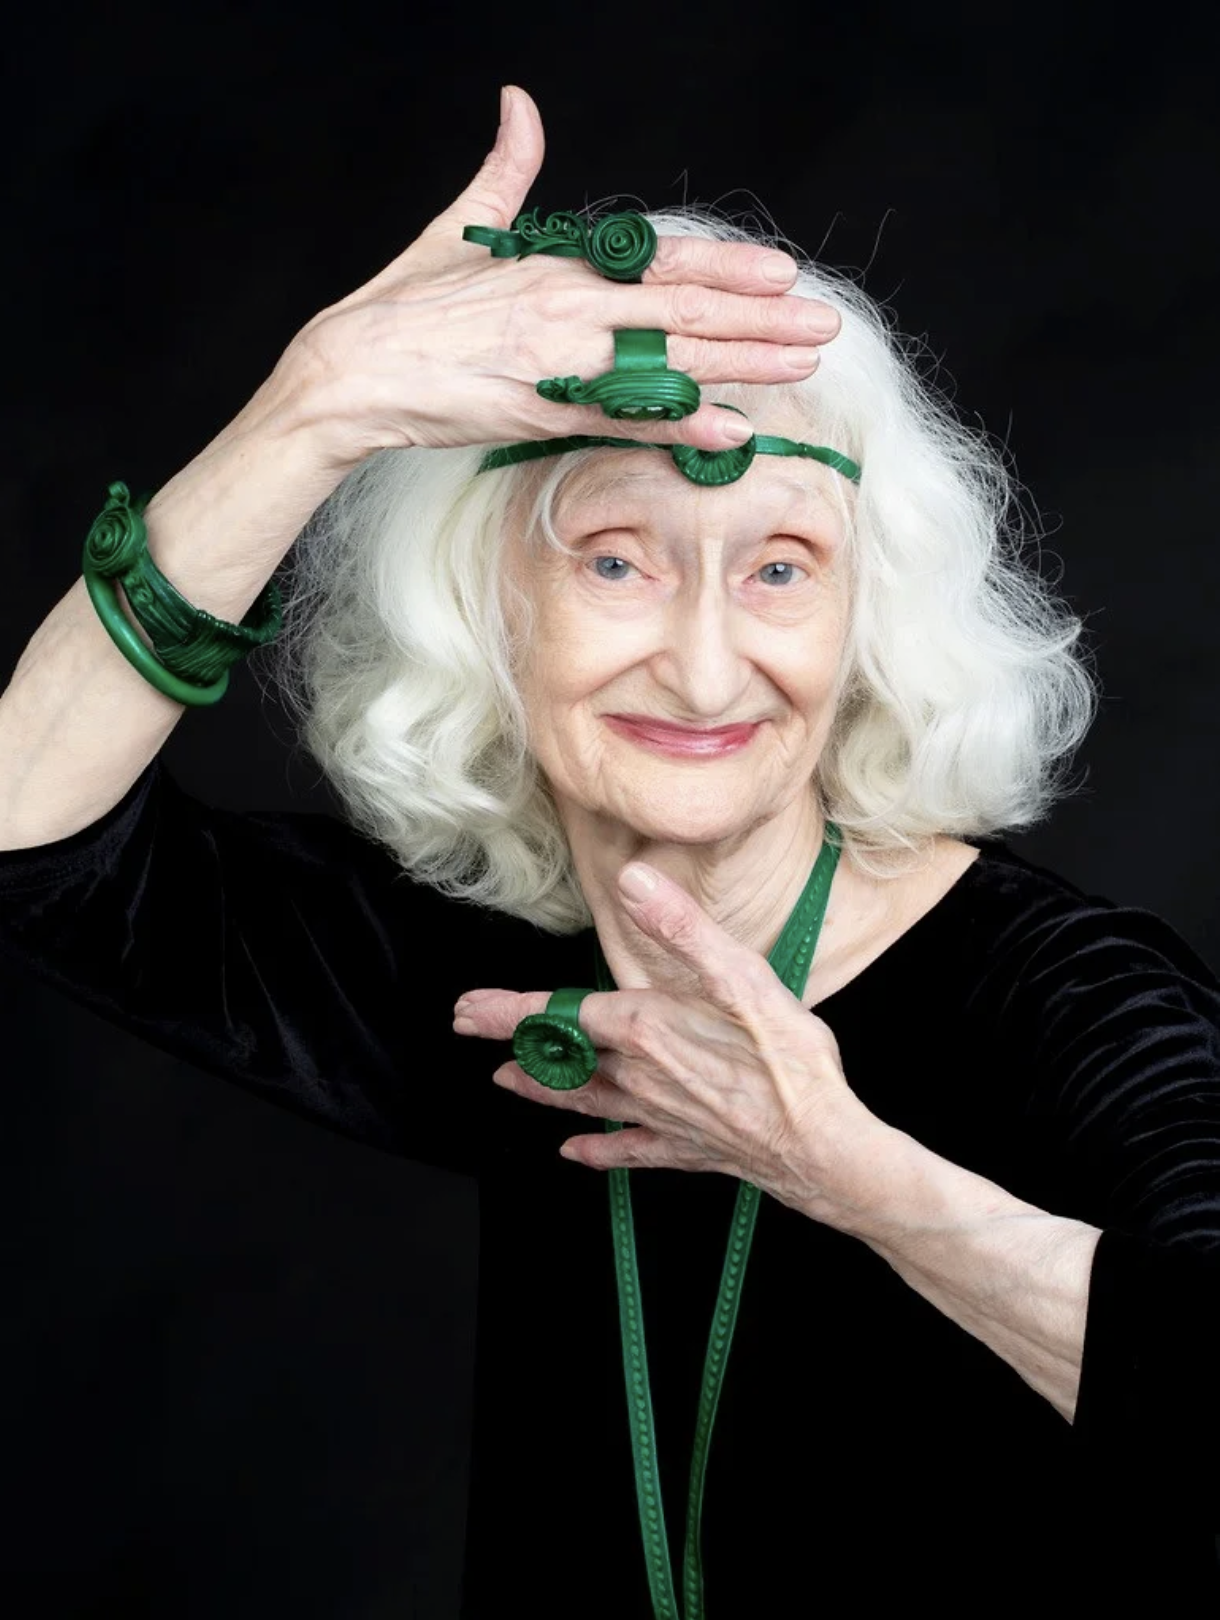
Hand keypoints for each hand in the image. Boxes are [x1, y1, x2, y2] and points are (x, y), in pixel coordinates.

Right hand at [273, 85, 840, 470]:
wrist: (349, 372)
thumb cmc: (400, 310)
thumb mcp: (459, 229)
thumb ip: (505, 172)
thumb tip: (520, 103)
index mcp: (556, 266)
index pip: (662, 260)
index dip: (727, 267)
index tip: (781, 273)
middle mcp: (569, 309)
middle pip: (684, 309)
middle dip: (761, 318)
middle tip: (822, 323)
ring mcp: (560, 363)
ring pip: (669, 361)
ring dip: (742, 363)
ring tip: (800, 366)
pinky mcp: (541, 414)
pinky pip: (624, 420)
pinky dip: (678, 423)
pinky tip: (728, 427)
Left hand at [453, 860, 876, 1215]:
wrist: (825, 1149)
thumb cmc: (789, 1063)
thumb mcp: (742, 977)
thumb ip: (682, 928)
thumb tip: (633, 880)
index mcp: (646, 1029)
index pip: (559, 1016)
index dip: (508, 1011)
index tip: (468, 1008)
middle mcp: (640, 1076)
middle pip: (560, 1058)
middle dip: (511, 1043)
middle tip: (469, 1033)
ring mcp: (658, 1117)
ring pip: (583, 1101)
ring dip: (542, 1091)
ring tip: (506, 1082)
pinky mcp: (683, 1149)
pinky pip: (627, 1151)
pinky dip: (596, 1150)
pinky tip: (575, 1152)